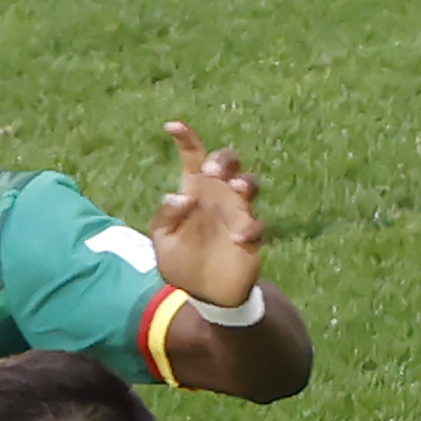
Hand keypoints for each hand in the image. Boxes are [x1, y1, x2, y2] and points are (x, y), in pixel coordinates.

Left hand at [149, 120, 271, 309]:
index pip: (193, 158)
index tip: (171, 126)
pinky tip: (236, 241)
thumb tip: (180, 196)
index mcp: (194, 191)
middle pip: (228, 161)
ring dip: (244, 183)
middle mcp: (218, 196)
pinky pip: (258, 225)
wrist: (205, 293)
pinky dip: (250, 229)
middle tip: (212, 172)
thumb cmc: (182, 263)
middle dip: (223, 159)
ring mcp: (237, 213)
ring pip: (250, 183)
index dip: (185, 139)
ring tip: (234, 190)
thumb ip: (166, 218)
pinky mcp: (251, 235)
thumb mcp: (162, 242)